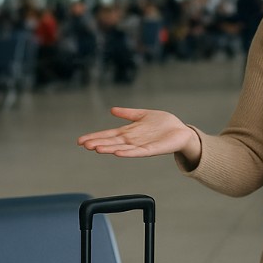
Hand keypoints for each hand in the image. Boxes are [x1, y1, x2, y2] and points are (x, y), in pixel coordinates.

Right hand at [77, 107, 200, 162]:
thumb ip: (128, 114)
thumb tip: (112, 110)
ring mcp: (141, 145)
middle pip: (111, 142)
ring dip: (109, 148)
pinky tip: (118, 152)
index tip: (81, 140)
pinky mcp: (152, 149)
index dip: (95, 136)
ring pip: (121, 148)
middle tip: (84, 145)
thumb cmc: (164, 124)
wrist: (181, 132)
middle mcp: (132, 140)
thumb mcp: (143, 115)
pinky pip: (138, 152)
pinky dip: (127, 153)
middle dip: (98, 143)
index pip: (108, 134)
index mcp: (129, 132)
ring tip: (96, 148)